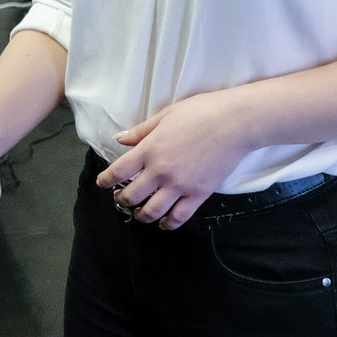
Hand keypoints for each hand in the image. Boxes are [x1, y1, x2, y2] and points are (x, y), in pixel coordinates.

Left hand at [94, 94, 253, 230]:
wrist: (234, 123)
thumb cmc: (200, 113)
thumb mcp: (165, 116)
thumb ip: (140, 132)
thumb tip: (120, 139)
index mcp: (150, 149)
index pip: (118, 171)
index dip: (106, 181)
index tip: (102, 184)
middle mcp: (161, 171)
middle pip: (132, 195)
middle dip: (122, 200)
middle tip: (121, 199)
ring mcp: (180, 185)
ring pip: (152, 211)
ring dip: (141, 215)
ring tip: (139, 213)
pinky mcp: (198, 194)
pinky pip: (178, 217)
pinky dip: (167, 224)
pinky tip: (163, 223)